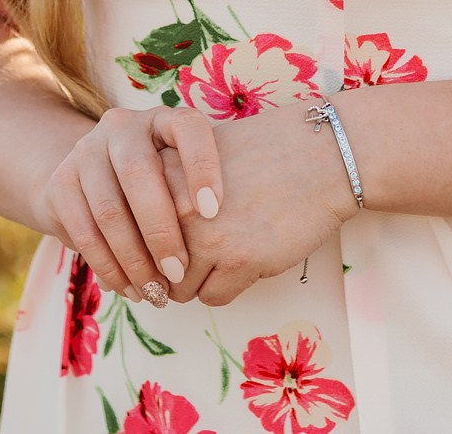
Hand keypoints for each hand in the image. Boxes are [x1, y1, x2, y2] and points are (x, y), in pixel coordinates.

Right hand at [33, 106, 223, 308]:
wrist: (88, 179)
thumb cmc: (157, 185)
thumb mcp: (178, 179)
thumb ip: (197, 198)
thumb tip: (227, 248)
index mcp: (161, 119)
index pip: (187, 128)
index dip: (202, 166)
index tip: (213, 211)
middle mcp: (121, 127)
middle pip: (139, 173)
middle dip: (161, 230)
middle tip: (179, 273)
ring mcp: (85, 152)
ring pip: (109, 210)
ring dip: (134, 260)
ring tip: (155, 292)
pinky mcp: (60, 184)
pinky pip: (84, 232)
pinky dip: (108, 267)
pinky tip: (128, 289)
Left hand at [157, 100, 359, 306]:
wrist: (321, 156)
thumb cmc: (262, 154)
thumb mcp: (199, 155)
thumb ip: (164, 188)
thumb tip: (138, 242)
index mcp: (162, 176)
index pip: (129, 231)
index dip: (144, 246)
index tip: (159, 252)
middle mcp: (176, 208)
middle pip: (150, 264)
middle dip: (167, 271)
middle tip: (189, 263)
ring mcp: (208, 236)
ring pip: (178, 288)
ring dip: (197, 280)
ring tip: (224, 255)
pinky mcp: (240, 260)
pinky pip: (212, 297)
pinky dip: (226, 286)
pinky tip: (246, 259)